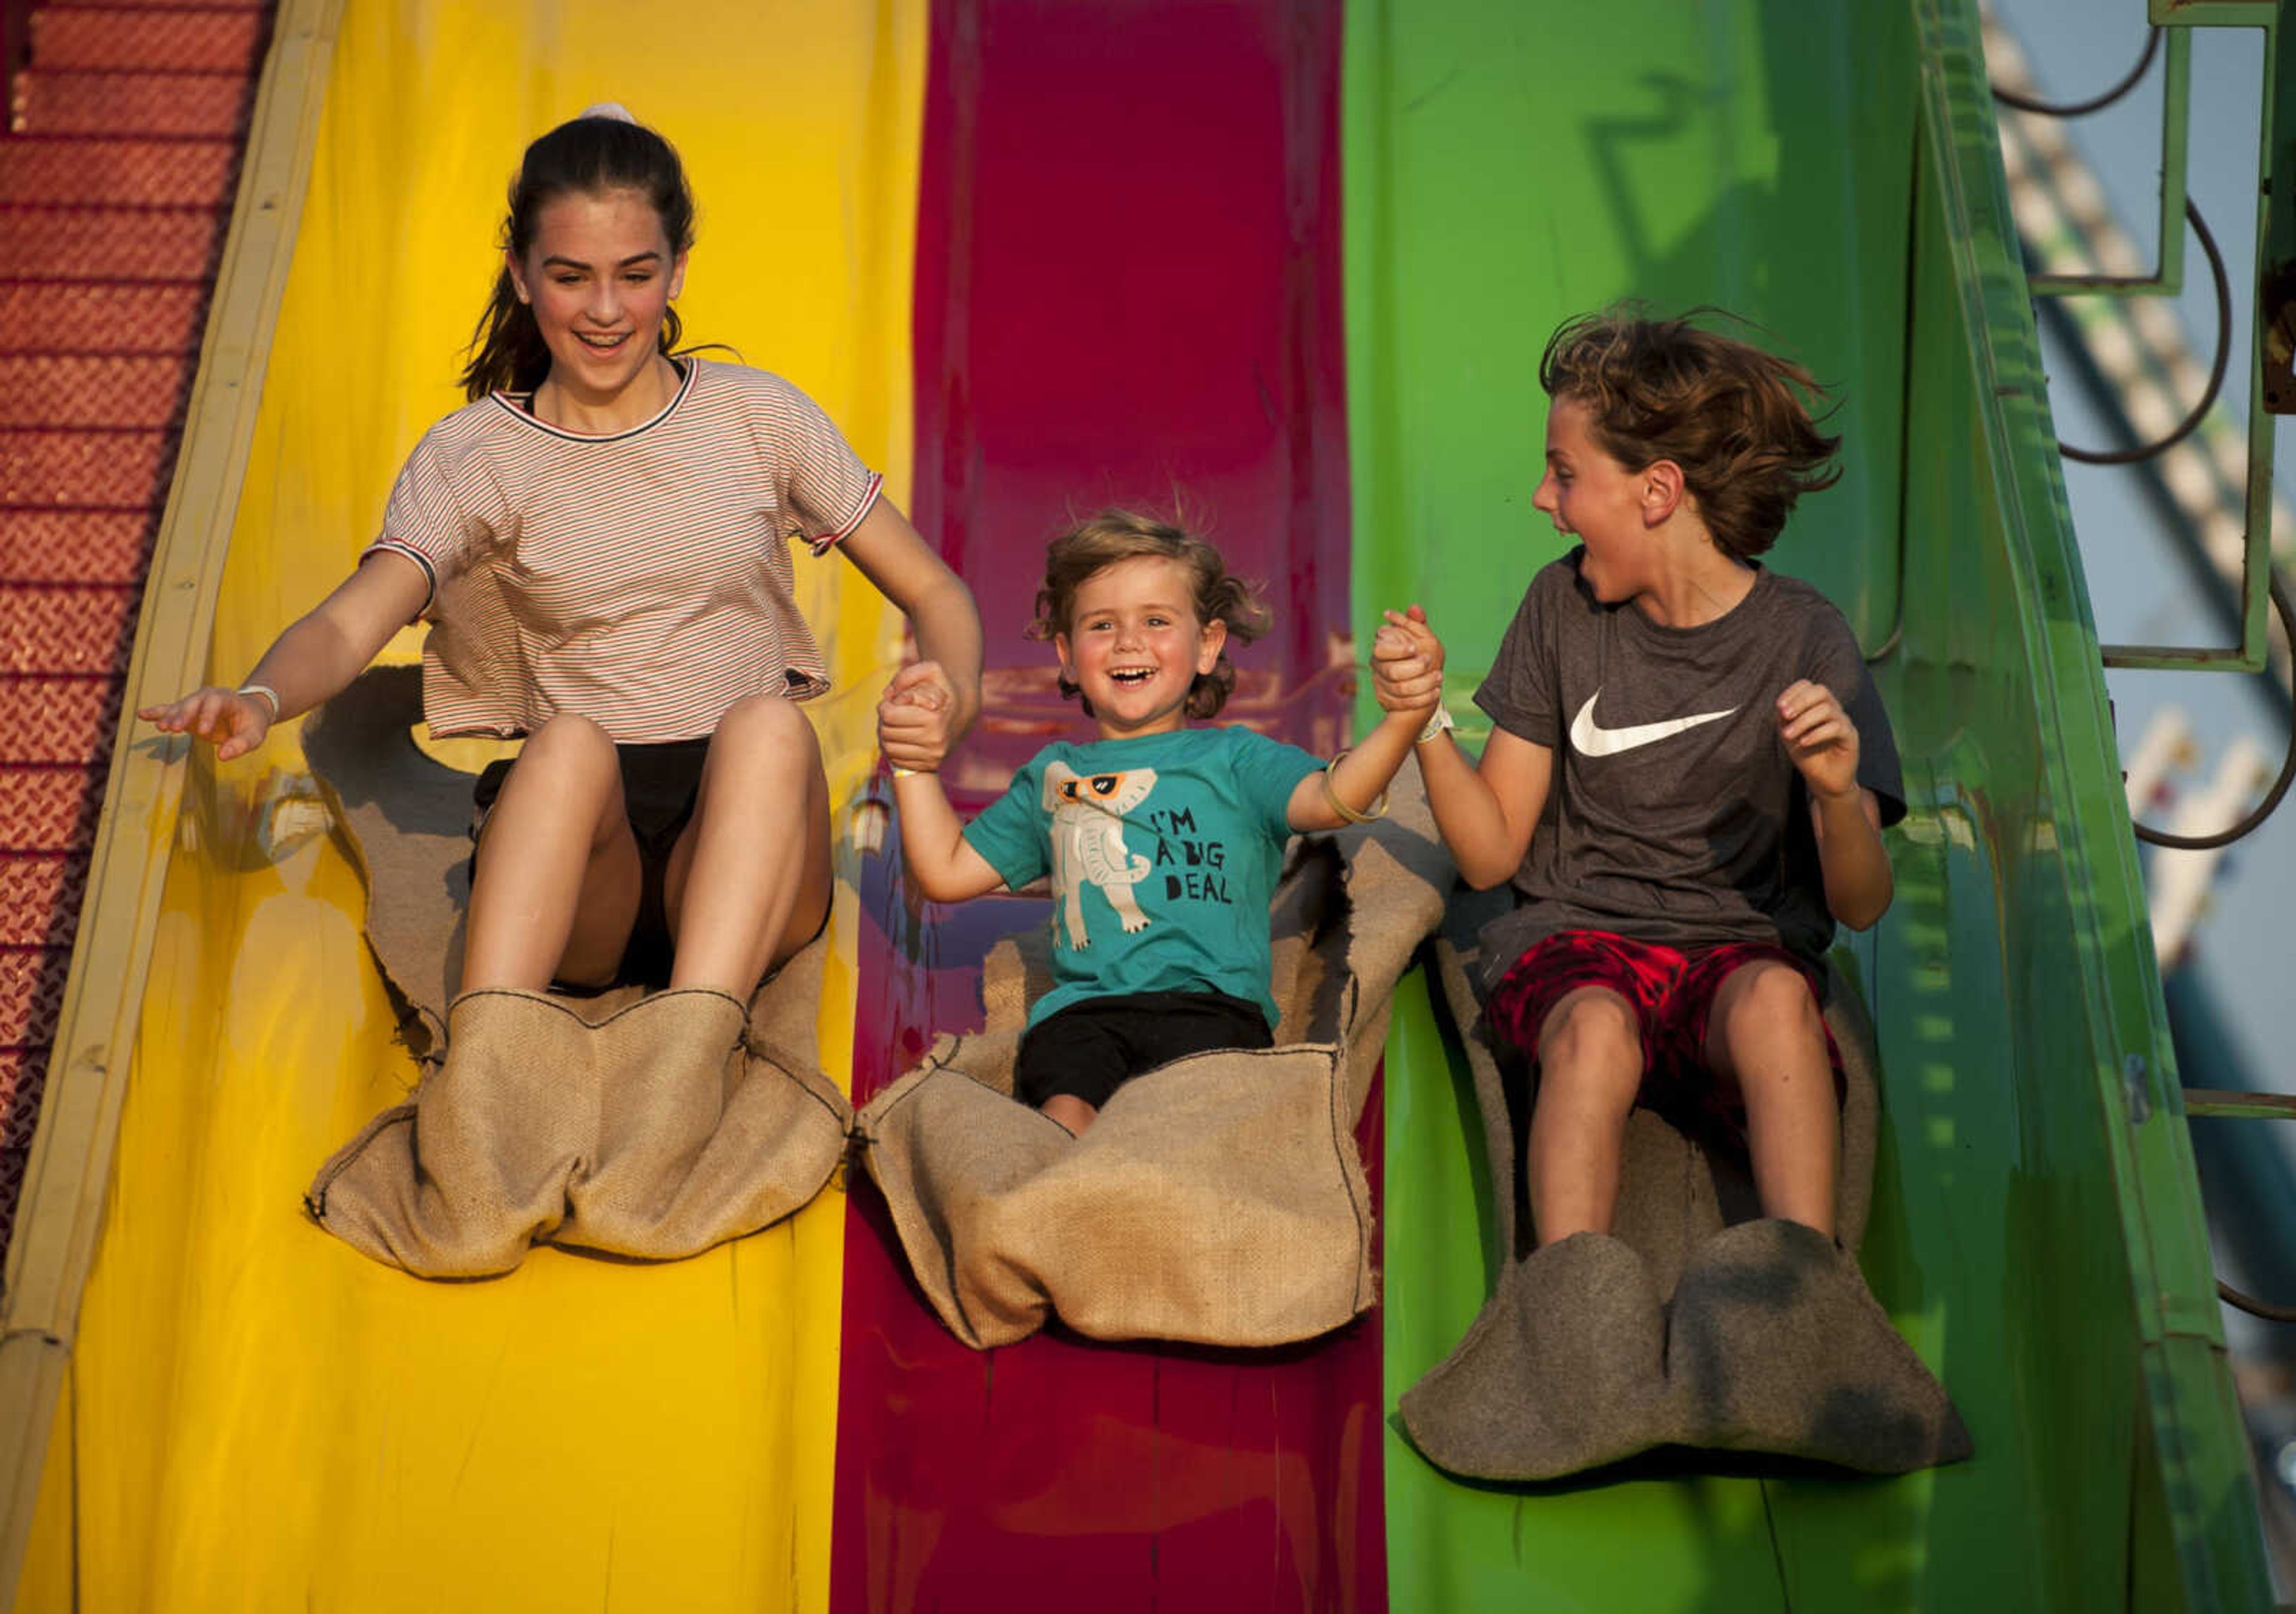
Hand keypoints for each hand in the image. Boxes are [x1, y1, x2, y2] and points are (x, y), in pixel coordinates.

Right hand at [137, 686, 273, 761]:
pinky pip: (169, 710)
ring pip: (179, 708)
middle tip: (174, 728)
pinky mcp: (186, 712)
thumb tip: (223, 756)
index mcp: (226, 698)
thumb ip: (241, 745)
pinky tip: (141, 715)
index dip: (208, 716)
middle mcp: (207, 696)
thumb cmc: (252, 724)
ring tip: (161, 728)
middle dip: (183, 715)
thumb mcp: (255, 735)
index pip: (215, 704)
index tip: (202, 731)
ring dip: (169, 717)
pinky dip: (156, 713)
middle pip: (193, 703)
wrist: (248, 713)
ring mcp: (195, 703)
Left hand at [878, 659, 956, 773]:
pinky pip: (898, 761)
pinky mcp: (931, 766)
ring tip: (894, 726)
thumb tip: (888, 694)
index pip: (889, 715)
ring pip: (889, 748)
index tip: (890, 702)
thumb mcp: (930, 670)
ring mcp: (934, 756)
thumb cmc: (942, 688)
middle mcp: (935, 740)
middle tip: (891, 714)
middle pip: (887, 732)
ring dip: (885, 736)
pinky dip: (893, 749)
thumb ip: (907, 675)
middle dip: (883, 721)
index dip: (884, 706)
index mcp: (934, 718)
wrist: (963, 711)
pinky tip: (900, 738)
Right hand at [1371, 604, 1443, 715]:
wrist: (1420, 683)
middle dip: (1415, 668)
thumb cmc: (1420, 655)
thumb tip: (1414, 608)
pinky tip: (1436, 692)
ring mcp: (1381, 686)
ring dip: (1423, 683)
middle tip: (1430, 662)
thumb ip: (1417, 623)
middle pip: (1393, 672)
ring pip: (1401, 690)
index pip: (1381, 650)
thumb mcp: (1422, 637)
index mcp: (1382, 650)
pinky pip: (1405, 704)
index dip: (1398, 650)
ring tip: (1439, 677)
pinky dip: (1423, 698)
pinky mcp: (1388, 702)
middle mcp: (1378, 668)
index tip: (1415, 648)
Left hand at [1776, 679, 1859, 801]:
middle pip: (1821, 691)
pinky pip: (1836, 728)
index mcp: (1817, 706)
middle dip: (1800, 701)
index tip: (1779, 707)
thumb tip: (1781, 706)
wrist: (1823, 781)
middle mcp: (1833, 710)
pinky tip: (1803, 742)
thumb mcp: (1790, 736)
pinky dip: (1816, 734)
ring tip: (1788, 735)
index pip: (1808, 686)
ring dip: (1803, 720)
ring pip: (1827, 709)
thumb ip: (1784, 720)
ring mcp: (1844, 722)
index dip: (1793, 692)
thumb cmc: (1807, 756)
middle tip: (1784, 715)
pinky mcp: (1850, 737)